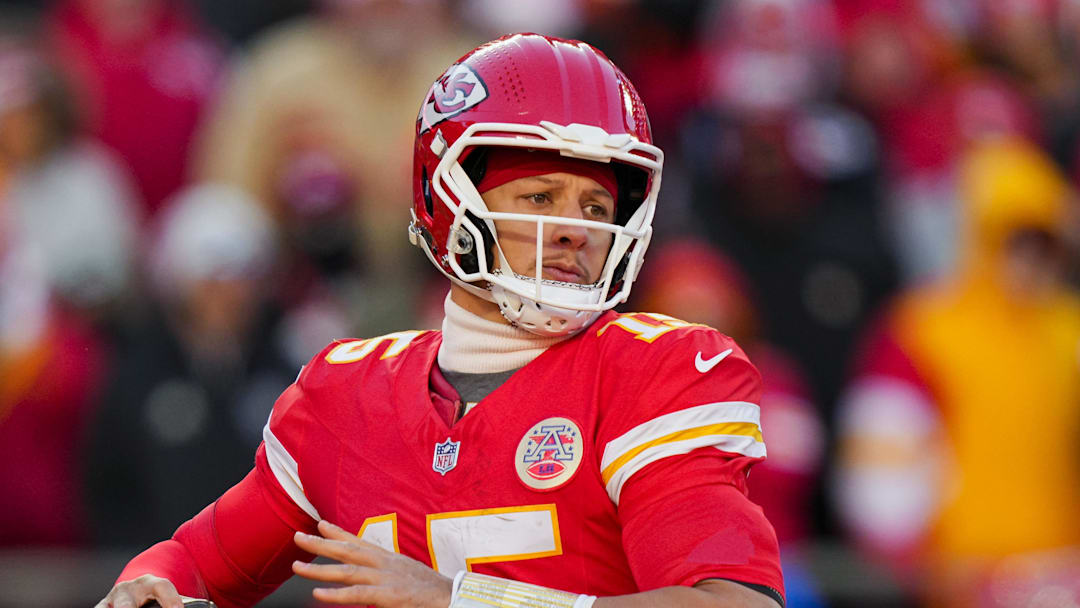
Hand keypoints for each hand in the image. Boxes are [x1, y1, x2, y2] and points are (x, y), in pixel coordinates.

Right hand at [94, 574, 183, 607]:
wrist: (136, 590)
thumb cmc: (158, 597)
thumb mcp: (171, 598)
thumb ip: (187, 602)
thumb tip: (209, 607)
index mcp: (151, 583)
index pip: (162, 587)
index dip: (171, 601)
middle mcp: (127, 590)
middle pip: (126, 604)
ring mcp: (110, 601)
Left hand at [293, 519, 453, 606]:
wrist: (452, 597)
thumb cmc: (428, 589)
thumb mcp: (405, 573)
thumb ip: (385, 572)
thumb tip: (370, 574)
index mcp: (388, 558)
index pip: (359, 541)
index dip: (338, 532)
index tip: (320, 523)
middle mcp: (384, 563)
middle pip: (347, 550)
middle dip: (321, 543)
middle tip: (298, 537)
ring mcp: (385, 578)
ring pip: (347, 571)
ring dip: (319, 568)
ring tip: (298, 566)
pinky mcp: (388, 595)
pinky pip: (357, 594)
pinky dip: (336, 593)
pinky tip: (318, 592)